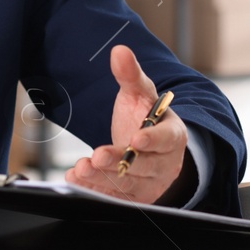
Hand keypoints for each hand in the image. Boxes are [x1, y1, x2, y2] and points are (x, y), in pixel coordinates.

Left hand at [64, 46, 190, 204]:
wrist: (147, 148)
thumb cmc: (145, 118)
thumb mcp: (140, 95)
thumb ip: (130, 75)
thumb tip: (119, 51)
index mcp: (173, 135)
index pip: (167, 139)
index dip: (153, 141)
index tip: (136, 140)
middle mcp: (165, 163)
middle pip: (145, 166)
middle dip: (120, 162)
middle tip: (98, 155)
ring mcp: (149, 184)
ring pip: (128, 185)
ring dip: (103, 178)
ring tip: (81, 168)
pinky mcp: (133, 198)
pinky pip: (114, 198)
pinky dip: (94, 190)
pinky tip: (76, 179)